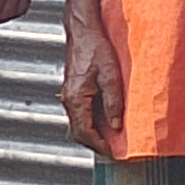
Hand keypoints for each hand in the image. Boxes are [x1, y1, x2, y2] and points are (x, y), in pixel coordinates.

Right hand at [60, 19, 125, 154]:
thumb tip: (115, 125)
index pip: (85, 131)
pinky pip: (79, 114)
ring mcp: (68, 95)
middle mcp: (68, 99)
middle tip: (111, 150)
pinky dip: (90, 123)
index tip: (112, 153)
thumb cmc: (95, 48)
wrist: (83, 32)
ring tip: (109, 139)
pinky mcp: (72, 90)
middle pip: (78, 132)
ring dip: (92, 134)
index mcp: (76, 98)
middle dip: (94, 144)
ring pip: (78, 123)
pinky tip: (104, 122)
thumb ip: (113, 102)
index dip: (99, 145)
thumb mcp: (111, 75)